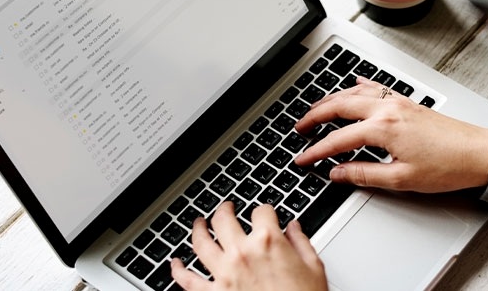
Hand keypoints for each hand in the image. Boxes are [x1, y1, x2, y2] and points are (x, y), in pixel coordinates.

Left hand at [170, 202, 327, 290]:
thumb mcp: (313, 267)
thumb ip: (301, 242)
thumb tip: (294, 228)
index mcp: (268, 242)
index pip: (261, 211)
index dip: (264, 210)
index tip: (265, 213)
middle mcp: (242, 253)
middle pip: (223, 219)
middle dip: (224, 209)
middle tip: (226, 208)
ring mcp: (225, 274)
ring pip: (200, 243)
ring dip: (197, 229)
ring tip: (199, 223)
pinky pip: (188, 280)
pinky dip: (177, 270)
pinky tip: (174, 263)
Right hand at [294, 77, 487, 192]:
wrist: (480, 153)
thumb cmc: (448, 166)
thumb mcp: (401, 179)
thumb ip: (363, 174)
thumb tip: (337, 173)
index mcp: (383, 129)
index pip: (337, 140)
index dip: (316, 151)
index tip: (302, 159)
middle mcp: (387, 109)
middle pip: (339, 106)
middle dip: (314, 116)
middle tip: (299, 128)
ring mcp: (397, 102)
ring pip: (353, 93)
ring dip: (331, 100)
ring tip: (315, 110)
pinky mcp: (407, 102)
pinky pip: (375, 88)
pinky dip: (357, 87)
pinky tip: (352, 86)